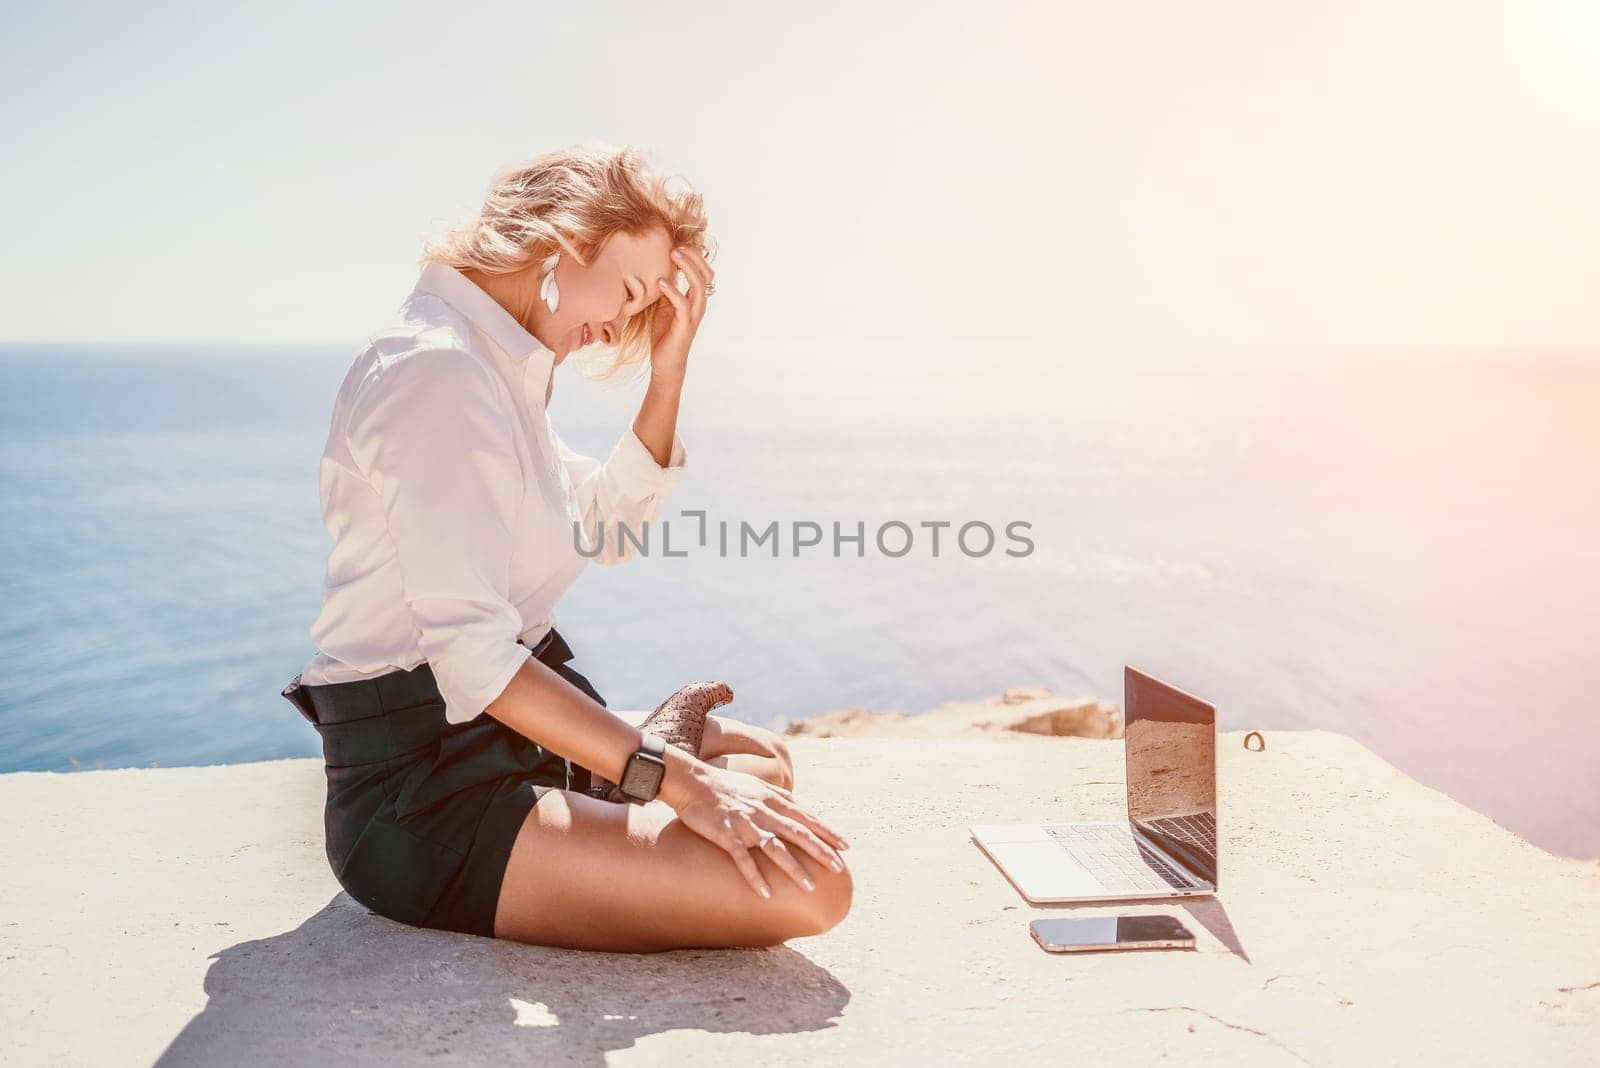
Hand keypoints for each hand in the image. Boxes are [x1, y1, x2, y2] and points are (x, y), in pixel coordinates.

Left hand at [648, 245, 712, 383]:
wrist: (666, 363)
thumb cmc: (665, 335)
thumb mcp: (664, 307)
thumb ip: (666, 290)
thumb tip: (658, 269)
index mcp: (695, 300)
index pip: (704, 273)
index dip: (695, 257)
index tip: (679, 244)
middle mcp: (698, 306)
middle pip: (705, 275)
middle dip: (693, 258)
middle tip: (676, 246)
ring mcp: (693, 316)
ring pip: (698, 286)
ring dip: (686, 268)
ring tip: (673, 255)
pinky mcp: (684, 326)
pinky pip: (682, 304)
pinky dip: (672, 291)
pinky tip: (661, 282)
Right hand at [664, 759, 849, 898]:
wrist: (691, 781)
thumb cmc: (724, 785)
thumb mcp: (757, 786)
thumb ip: (778, 798)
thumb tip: (798, 808)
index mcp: (772, 799)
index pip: (806, 817)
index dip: (826, 831)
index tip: (845, 846)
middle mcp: (762, 810)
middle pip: (797, 832)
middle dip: (820, 850)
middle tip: (838, 867)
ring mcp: (744, 823)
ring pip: (775, 847)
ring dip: (794, 867)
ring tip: (810, 886)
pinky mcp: (725, 834)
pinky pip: (742, 858)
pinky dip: (755, 876)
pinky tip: (766, 893)